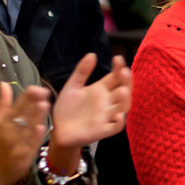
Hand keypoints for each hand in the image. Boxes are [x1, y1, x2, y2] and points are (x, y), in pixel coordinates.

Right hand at [0, 82, 49, 184]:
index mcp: (2, 122)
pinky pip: (30, 145)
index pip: (15, 106)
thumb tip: (5, 84)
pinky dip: (35, 137)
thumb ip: (2, 104)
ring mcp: (16, 144)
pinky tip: (41, 128)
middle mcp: (8, 132)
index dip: (26, 97)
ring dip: (35, 117)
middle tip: (44, 92)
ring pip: (27, 129)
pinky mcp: (24, 156)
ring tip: (44, 105)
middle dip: (32, 104)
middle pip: (22, 116)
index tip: (35, 87)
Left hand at [49, 55, 131, 171]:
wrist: (58, 130)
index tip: (118, 58)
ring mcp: (106, 116)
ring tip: (124, 90)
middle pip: (123, 90)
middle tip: (125, 71)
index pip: (115, 77)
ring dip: (125, 100)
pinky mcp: (103, 130)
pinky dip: (119, 122)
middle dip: (126, 82)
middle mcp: (107, 102)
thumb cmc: (67, 109)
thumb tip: (92, 54)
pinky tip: (118, 115)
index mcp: (101, 90)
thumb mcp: (72, 87)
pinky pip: (115, 127)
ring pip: (122, 107)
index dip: (118, 68)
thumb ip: (81, 71)